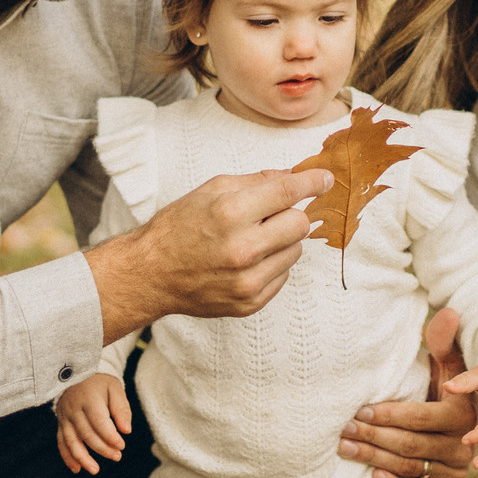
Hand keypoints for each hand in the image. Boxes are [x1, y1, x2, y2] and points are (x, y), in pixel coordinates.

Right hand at [54, 372, 132, 474]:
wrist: (78, 373)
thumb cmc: (100, 383)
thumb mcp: (115, 389)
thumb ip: (121, 409)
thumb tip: (127, 430)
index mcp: (89, 398)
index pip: (99, 422)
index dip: (110, 436)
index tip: (122, 445)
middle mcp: (74, 409)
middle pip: (86, 434)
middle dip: (102, 448)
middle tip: (117, 456)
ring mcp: (65, 417)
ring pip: (71, 441)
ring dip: (82, 458)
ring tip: (95, 470)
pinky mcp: (60, 423)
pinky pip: (61, 442)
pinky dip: (67, 457)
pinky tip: (77, 469)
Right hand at [84, 167, 331, 343]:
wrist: (152, 273)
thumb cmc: (179, 227)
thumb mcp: (211, 190)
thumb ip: (256, 181)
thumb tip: (294, 175)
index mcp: (230, 213)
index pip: (288, 193)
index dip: (313, 182)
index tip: (325, 178)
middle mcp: (242, 249)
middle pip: (300, 224)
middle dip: (291, 214)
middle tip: (270, 214)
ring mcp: (248, 280)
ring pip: (295, 251)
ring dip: (281, 241)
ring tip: (250, 240)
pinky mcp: (250, 302)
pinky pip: (283, 275)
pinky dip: (271, 264)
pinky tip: (245, 262)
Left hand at [340, 308, 476, 477]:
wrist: (453, 425)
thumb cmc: (441, 389)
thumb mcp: (447, 364)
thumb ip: (444, 341)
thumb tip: (449, 311)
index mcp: (460, 416)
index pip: (421, 417)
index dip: (389, 414)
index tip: (360, 409)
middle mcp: (460, 446)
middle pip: (410, 445)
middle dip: (373, 436)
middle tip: (343, 428)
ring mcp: (454, 471)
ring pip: (410, 468)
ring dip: (374, 459)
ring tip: (344, 447)